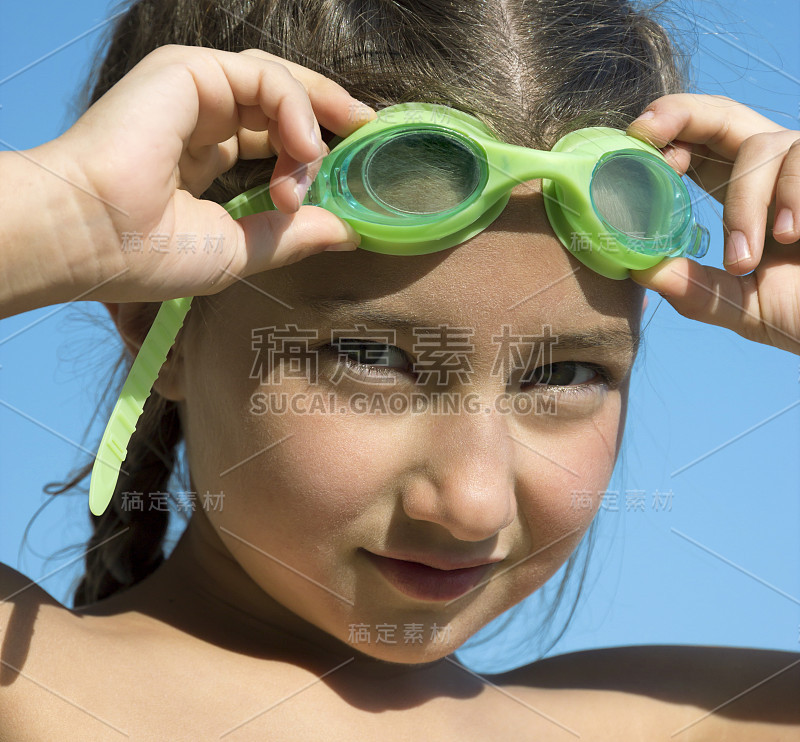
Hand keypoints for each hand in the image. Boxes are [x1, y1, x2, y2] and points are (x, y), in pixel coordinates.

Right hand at [29, 45, 374, 305]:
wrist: (90, 239)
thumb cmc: (148, 254)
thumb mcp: (239, 249)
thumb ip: (292, 235)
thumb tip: (349, 233)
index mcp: (204, 158)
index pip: (274, 140)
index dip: (315, 153)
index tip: (352, 174)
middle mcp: (201, 120)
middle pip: (284, 105)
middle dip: (329, 124)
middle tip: (367, 142)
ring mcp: (194, 92)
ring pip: (280, 86)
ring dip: (313, 127)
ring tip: (321, 166)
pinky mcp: (189, 72)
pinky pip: (266, 78)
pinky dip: (296, 107)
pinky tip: (307, 147)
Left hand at [625, 94, 799, 354]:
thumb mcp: (741, 305)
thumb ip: (694, 289)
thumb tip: (639, 271)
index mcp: (740, 193)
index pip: (696, 145)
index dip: (663, 138)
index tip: (633, 148)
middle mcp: (772, 170)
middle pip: (721, 115)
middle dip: (678, 114)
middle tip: (645, 133)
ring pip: (759, 147)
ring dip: (743, 204)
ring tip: (744, 261)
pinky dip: (791, 196)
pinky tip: (791, 236)